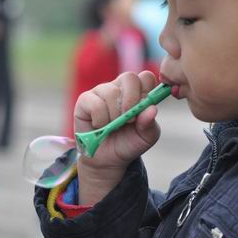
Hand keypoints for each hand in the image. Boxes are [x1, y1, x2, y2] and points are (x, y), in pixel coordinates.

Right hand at [75, 71, 160, 204]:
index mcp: (137, 92)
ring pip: (111, 92)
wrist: (108, 159)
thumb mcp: (145, 137)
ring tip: (114, 127)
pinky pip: (96, 104)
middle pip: (129, 77)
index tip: (144, 110)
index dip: (147, 92)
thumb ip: (150, 123)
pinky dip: (101, 120)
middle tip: (130, 120)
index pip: (146, 78)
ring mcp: (102, 91)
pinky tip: (100, 126)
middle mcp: (120, 88)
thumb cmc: (128, 143)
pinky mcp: (85, 100)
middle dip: (132, 101)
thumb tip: (152, 109)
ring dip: (115, 115)